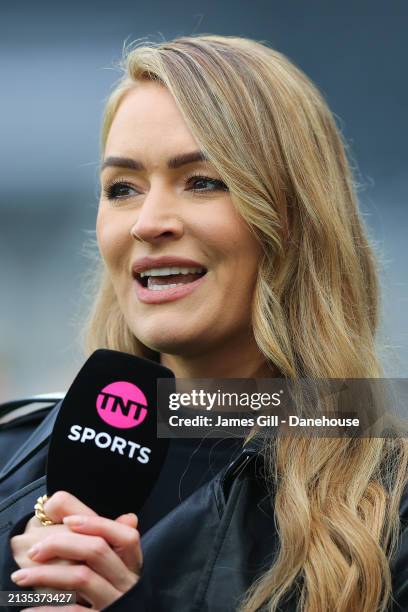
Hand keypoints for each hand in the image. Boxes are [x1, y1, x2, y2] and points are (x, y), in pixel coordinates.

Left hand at [10, 491, 141, 610]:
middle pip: (98, 550)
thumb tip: (68, 502)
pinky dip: (47, 609)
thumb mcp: (107, 562)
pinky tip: (28, 609)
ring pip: (82, 577)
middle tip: (33, 551)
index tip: (68, 521)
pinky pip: (72, 611)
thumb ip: (95, 534)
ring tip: (19, 577)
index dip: (98, 524)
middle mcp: (127, 581)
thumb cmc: (105, 589)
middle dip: (62, 544)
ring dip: (45, 574)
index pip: (126, 535)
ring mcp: (114, 601)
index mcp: (131, 562)